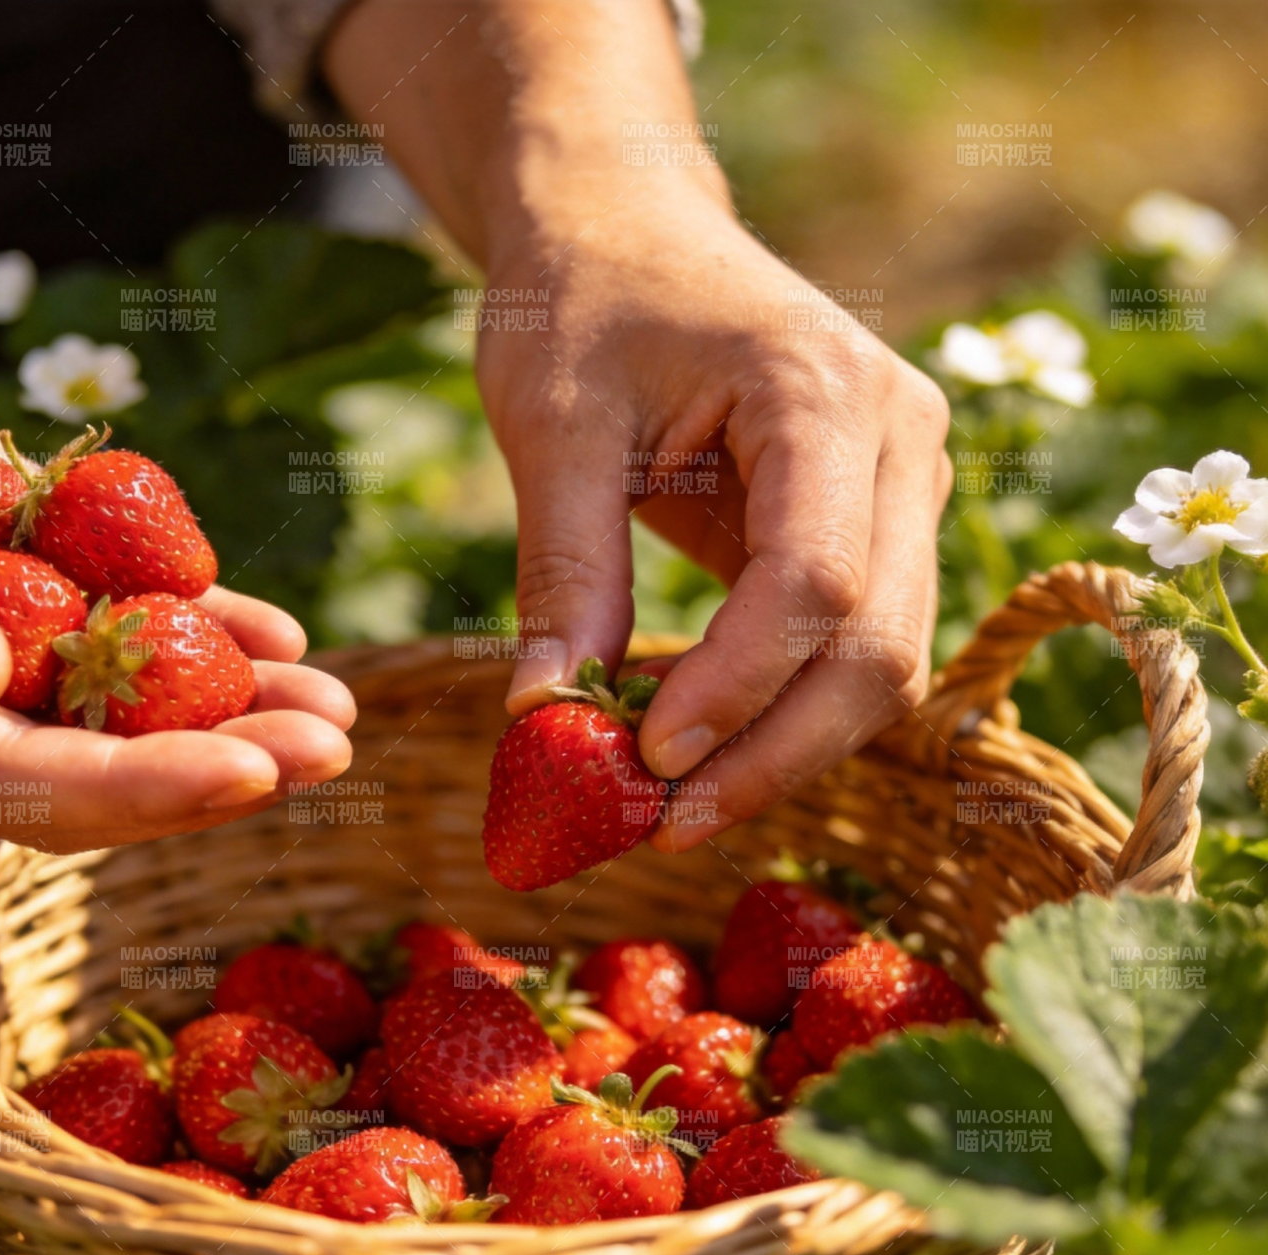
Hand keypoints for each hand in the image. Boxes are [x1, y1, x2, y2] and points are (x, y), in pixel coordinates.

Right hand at [0, 198, 354, 851]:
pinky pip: (120, 635)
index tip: (247, 773)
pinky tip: (284, 639)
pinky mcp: (19, 598)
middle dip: (212, 768)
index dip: (130, 787)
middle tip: (332, 749)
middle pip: (83, 769)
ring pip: (117, 716)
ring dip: (232, 716)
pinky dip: (205, 640)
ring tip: (336, 707)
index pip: (3, 781)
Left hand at [476, 196, 950, 850]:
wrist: (627, 234)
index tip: (645, 758)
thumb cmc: (582, 305)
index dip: (737, 685)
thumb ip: (563, 569)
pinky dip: (781, 714)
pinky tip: (697, 751)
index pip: (818, 576)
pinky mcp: (878, 528)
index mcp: (826, 389)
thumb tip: (545, 717)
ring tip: (670, 805)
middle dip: (774, 753)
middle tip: (664, 824)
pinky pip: (851, 649)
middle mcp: (901, 439)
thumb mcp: (550, 423)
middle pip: (879, 645)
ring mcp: (905, 486)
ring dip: (784, 751)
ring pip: (883, 665)